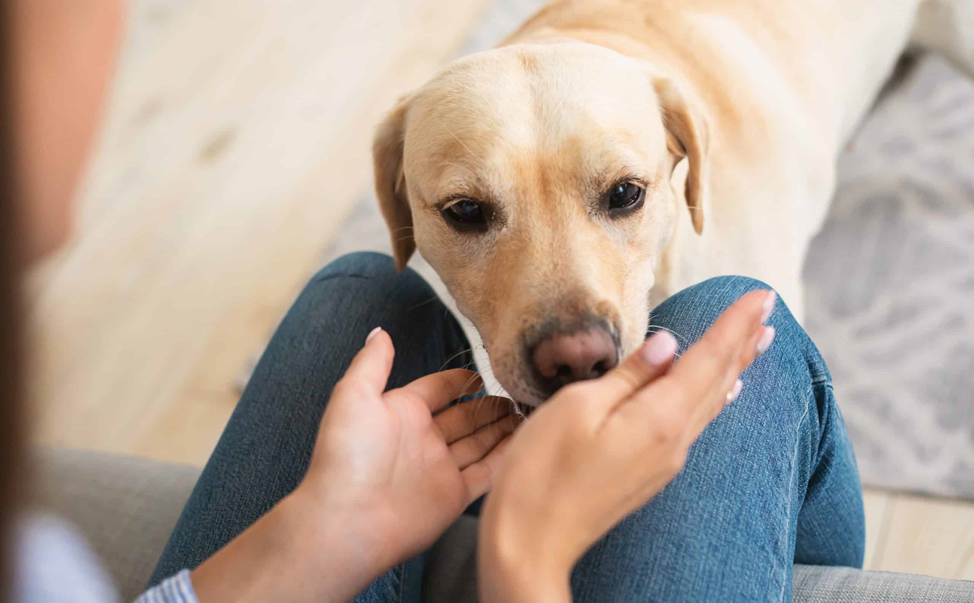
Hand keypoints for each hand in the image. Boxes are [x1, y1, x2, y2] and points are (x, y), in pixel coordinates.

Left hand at [300, 327, 516, 569]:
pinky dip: (507, 458)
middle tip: (519, 393)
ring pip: (479, 443)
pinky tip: (527, 442)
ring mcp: (440, 469)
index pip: (438, 389)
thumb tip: (379, 331)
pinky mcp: (454, 496)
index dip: (460, 380)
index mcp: (402, 412)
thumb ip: (372, 362)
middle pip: (465, 417)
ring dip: (502, 428)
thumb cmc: (348, 455)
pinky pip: (487, 472)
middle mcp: (423, 439)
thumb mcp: (354, 395)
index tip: (485, 371)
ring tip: (530, 412)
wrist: (348, 520)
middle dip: (490, 405)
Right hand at [478, 290, 776, 602]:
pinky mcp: (651, 472)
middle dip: (744, 341)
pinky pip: (695, 424)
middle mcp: (673, 441)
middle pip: (718, 380)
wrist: (531, 542)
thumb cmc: (541, 472)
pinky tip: (724, 393)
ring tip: (758, 343)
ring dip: (736, 367)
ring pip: (711, 403)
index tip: (762, 296)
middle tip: (769, 309)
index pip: (708, 358)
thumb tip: (668, 344)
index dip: (735, 325)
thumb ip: (629, 375)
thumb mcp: (577, 407)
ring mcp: (665, 461)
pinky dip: (714, 397)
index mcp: (658, 418)